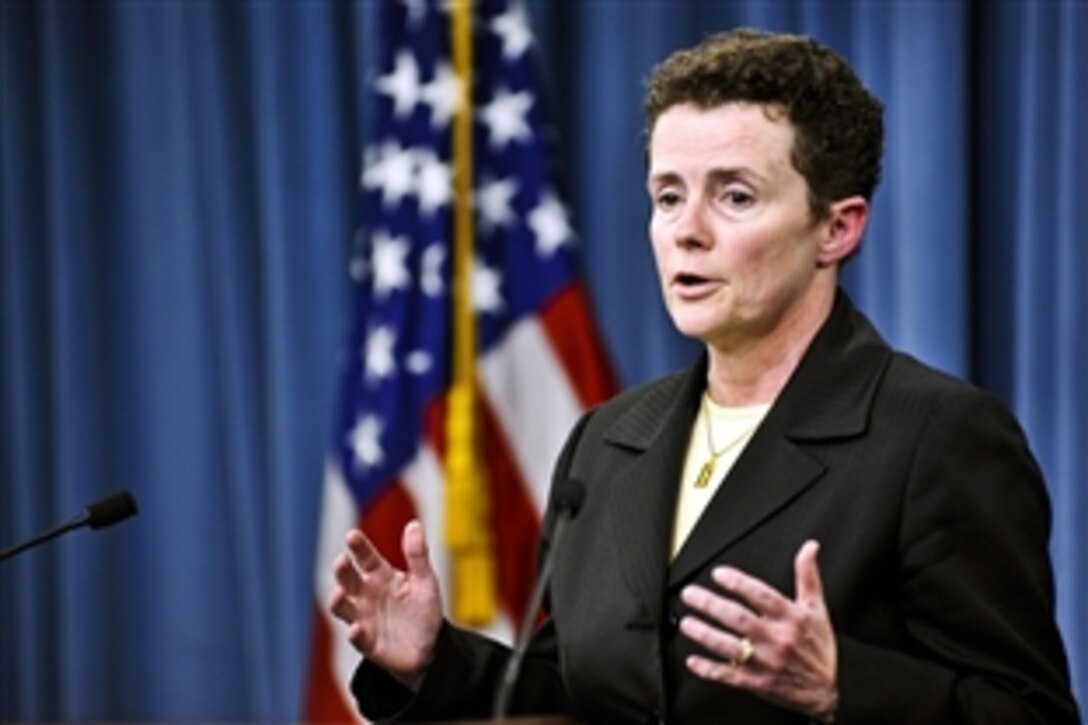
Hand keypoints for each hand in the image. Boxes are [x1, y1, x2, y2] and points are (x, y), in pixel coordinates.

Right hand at [328, 520, 442, 690]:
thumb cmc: (423, 611)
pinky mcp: (368, 643)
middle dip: (342, 571)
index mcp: (380, 576)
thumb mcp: (425, 581)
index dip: (358, 547)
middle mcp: (367, 595)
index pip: (366, 557)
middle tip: (341, 561)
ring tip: (341, 593)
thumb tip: (414, 524)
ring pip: (343, 608)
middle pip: (348, 579)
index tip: (352, 536)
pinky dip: (355, 634)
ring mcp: (364, 618)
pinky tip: (356, 629)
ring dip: (338, 600)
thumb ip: (417, 555)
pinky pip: (357, 638)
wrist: (430, 648)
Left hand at [679, 540, 837, 720]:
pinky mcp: (759, 684)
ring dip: (705, 634)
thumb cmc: (819, 647)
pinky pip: (730, 676)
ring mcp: (767, 663)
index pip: (763, 596)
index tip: (718, 574)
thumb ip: (808, 576)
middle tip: (690, 594)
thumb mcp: (817, 608)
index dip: (739, 583)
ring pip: (731, 647)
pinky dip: (710, 670)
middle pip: (740, 619)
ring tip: (686, 622)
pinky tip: (693, 661)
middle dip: (712, 605)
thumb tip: (809, 547)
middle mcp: (778, 640)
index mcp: (791, 618)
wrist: (829, 690)